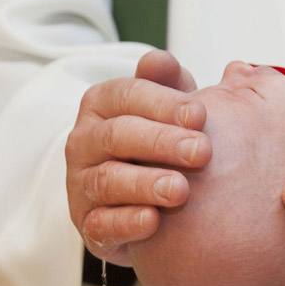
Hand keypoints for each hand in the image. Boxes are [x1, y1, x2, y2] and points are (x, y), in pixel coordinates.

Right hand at [66, 50, 211, 264]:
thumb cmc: (163, 141)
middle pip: (118, 135)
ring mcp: (81, 184)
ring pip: (108, 180)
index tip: (201, 115)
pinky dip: (127, 223)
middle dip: (162, 142)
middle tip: (202, 152)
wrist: (147, 197)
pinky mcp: (88, 225)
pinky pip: (101, 224)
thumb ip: (167, 83)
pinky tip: (154, 222)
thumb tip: (158, 60)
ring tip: (181, 190)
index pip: (127, 95)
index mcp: (102, 105)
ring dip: (146, 184)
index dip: (164, 104)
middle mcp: (84, 142)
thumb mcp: (170, 108)